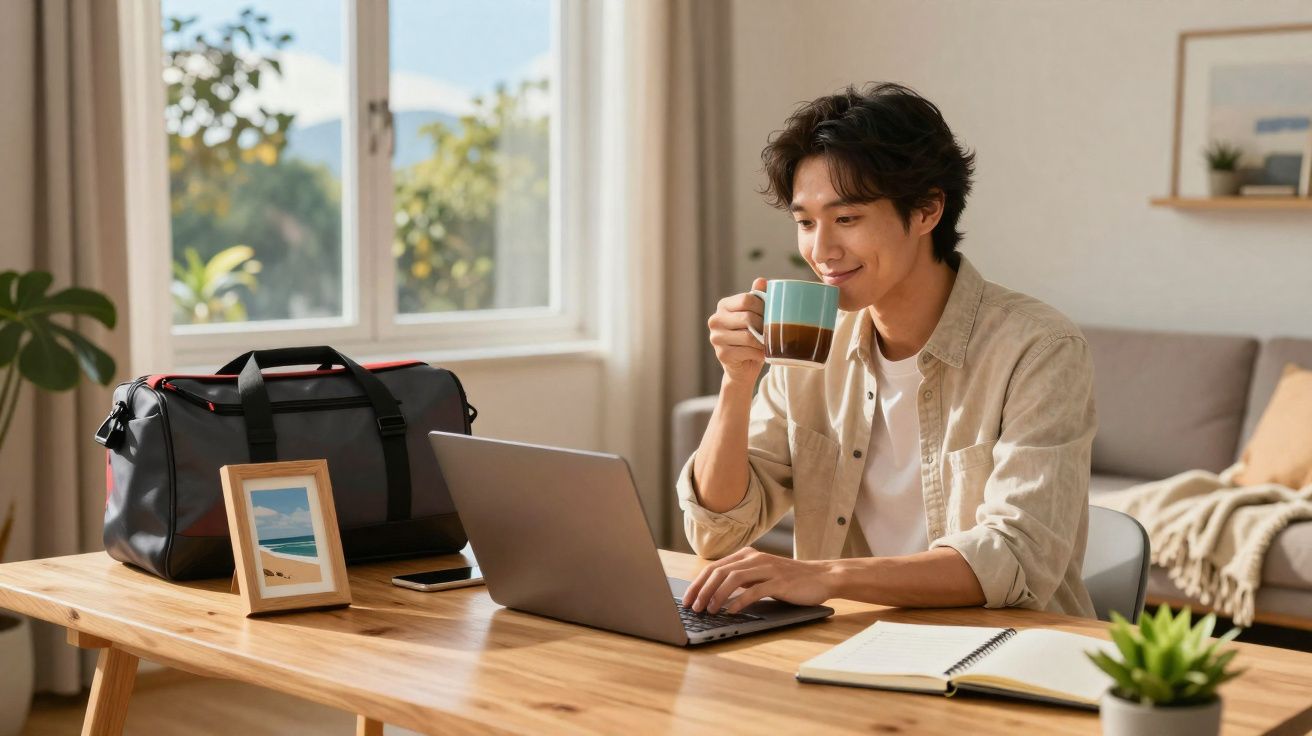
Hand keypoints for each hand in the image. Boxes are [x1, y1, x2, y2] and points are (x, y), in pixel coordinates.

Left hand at [681, 547, 836, 614]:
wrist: (821, 577)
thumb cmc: (789, 579)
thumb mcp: (761, 574)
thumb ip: (742, 579)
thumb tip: (713, 593)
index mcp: (748, 555)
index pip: (714, 567)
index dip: (697, 583)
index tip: (687, 599)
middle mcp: (755, 559)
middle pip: (719, 572)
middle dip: (702, 590)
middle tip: (693, 607)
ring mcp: (768, 569)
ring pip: (733, 579)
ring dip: (717, 595)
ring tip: (709, 610)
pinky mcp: (780, 582)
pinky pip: (754, 591)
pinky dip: (739, 601)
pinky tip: (731, 611)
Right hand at [708, 278, 767, 385]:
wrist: (743, 367)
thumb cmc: (751, 337)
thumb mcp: (755, 316)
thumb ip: (757, 297)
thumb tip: (762, 280)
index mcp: (723, 306)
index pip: (746, 299)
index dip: (763, 307)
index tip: (772, 315)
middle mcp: (715, 320)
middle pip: (747, 317)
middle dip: (764, 325)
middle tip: (773, 331)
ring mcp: (716, 338)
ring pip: (748, 335)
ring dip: (763, 341)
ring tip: (769, 342)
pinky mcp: (722, 354)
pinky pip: (747, 350)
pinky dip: (759, 353)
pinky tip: (763, 354)